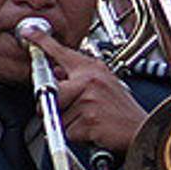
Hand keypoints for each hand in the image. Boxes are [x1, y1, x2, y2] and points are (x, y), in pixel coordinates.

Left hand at [20, 27, 146, 156]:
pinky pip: (69, 131)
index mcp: (93, 70)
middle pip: (51, 92)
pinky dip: (79, 136)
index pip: (62, 52)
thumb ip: (80, 79)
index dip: (43, 41)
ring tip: (92, 121)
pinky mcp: (88, 119)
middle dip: (54, 106)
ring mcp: (89, 100)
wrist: (142, 130)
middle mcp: (90, 81)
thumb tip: (58, 76)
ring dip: (72, 124)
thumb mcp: (105, 86)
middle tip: (74, 111)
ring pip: (59, 115)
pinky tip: (95, 130)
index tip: (29, 33)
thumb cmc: (124, 112)